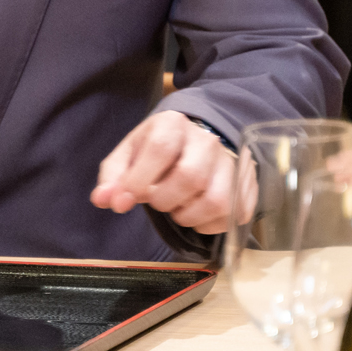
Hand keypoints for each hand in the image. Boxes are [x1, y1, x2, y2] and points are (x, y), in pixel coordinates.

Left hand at [91, 111, 236, 233]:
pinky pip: (232, 216)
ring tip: (177, 206)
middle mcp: (207, 140)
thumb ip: (113, 177)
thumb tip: (105, 200)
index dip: (139, 180)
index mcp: (173, 124)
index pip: (160, 149)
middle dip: (165, 200)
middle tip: (156, 200)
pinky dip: (208, 225)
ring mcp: (231, 163)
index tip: (124, 200)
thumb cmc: (157, 150)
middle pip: (190, 177)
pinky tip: (196, 214)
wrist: (195, 142)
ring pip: (215, 201)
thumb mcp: (129, 155)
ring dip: (188, 215)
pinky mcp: (246, 186)